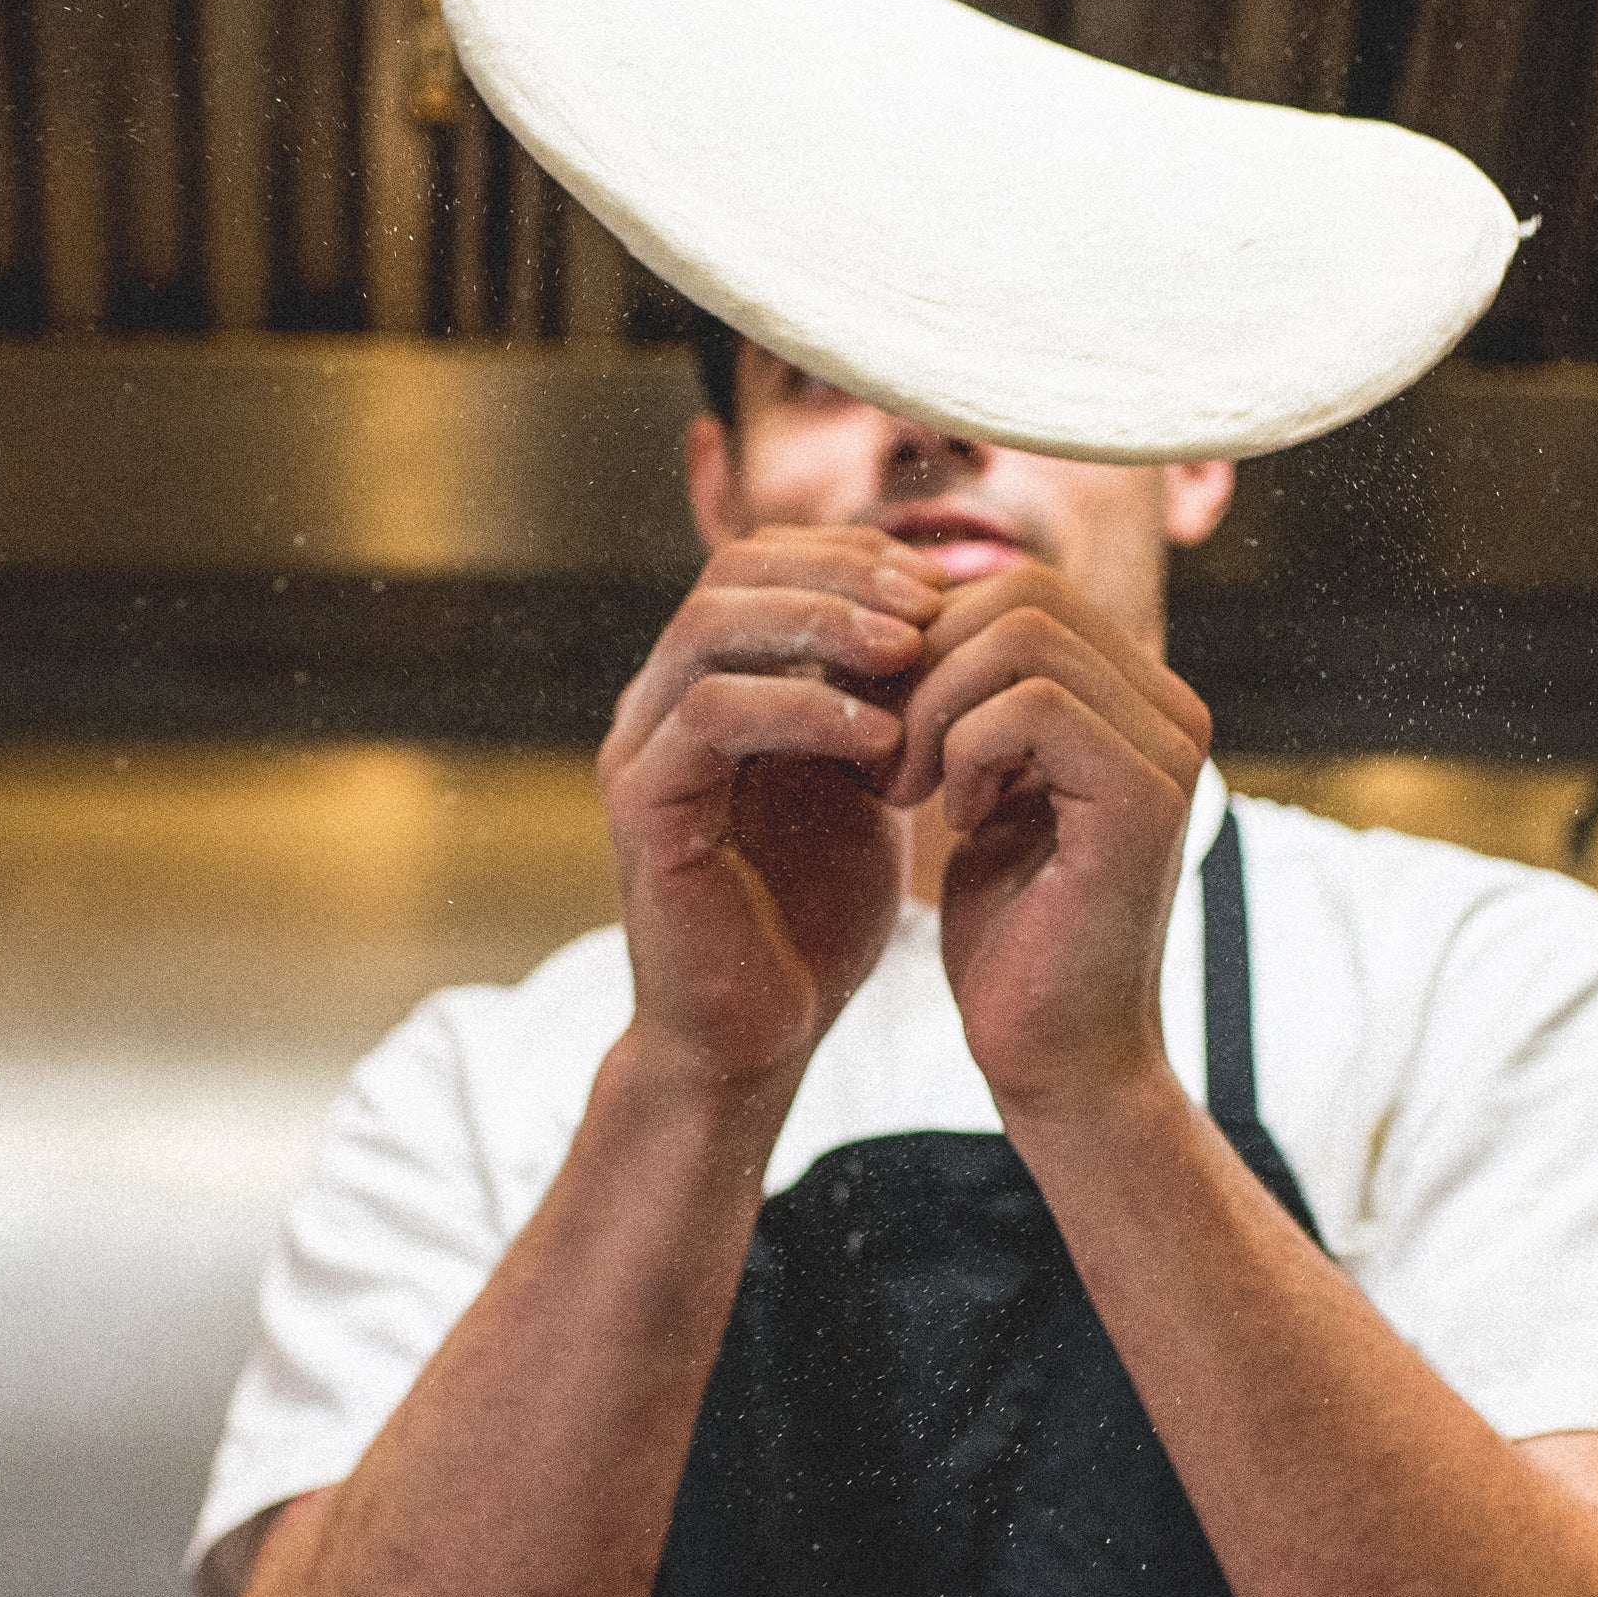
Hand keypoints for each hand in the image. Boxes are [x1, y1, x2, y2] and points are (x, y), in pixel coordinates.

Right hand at [599, 526, 944, 1092]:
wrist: (756, 1038)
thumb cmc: (813, 919)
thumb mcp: (866, 787)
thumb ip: (883, 703)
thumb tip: (956, 617)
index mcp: (709, 685)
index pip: (764, 562)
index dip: (853, 557)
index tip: (942, 587)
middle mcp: (660, 703)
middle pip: (729, 572)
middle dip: (839, 576)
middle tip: (929, 605)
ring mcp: (640, 750)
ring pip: (710, 628)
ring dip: (821, 625)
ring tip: (911, 652)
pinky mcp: (642, 807)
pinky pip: (712, 715)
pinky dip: (802, 710)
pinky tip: (879, 738)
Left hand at [885, 558, 1212, 1115]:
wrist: (1054, 1057)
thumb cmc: (1010, 934)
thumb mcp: (981, 791)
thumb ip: (973, 704)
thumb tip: (908, 607)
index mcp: (1136, 698)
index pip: (1021, 587)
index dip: (926, 636)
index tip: (874, 718)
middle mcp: (1170, 707)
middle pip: (1022, 590)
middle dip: (922, 662)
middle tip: (883, 754)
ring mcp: (1169, 747)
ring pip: (1023, 634)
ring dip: (934, 706)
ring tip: (909, 785)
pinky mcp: (1148, 795)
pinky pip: (1033, 705)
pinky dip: (966, 750)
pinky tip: (955, 818)